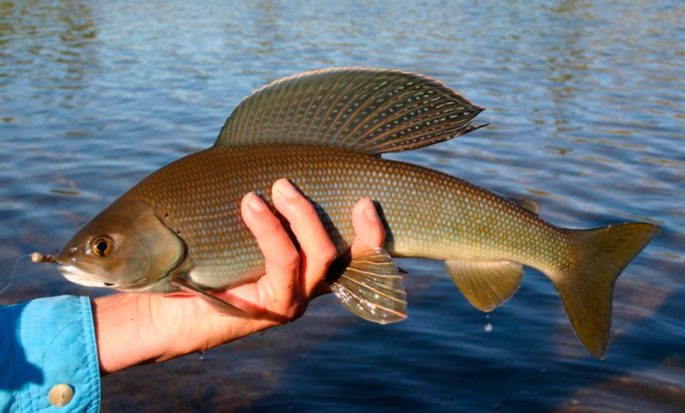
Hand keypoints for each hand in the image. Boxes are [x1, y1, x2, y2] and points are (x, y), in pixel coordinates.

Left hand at [92, 179, 384, 372]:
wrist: (160, 313)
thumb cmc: (195, 265)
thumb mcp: (233, 231)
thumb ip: (258, 209)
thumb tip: (260, 160)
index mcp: (305, 271)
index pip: (355, 256)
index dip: (372, 234)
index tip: (368, 199)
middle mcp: (306, 288)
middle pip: (349, 256)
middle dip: (341, 217)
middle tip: (304, 181)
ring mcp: (292, 301)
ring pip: (320, 256)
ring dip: (302, 214)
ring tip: (278, 186)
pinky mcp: (271, 309)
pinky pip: (284, 263)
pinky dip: (270, 230)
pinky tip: (251, 204)